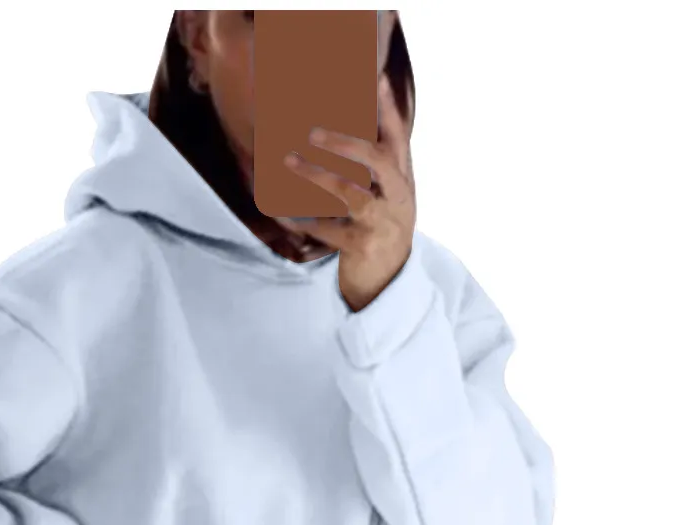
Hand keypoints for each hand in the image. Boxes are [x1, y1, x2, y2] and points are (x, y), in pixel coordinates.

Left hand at [280, 73, 415, 312]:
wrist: (388, 282)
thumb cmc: (379, 228)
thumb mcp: (385, 195)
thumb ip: (371, 168)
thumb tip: (330, 131)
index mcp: (402, 179)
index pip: (399, 137)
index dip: (389, 109)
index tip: (377, 79)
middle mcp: (398, 197)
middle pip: (378, 160)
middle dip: (346, 142)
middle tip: (313, 132)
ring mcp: (382, 222)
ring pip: (351, 193)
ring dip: (317, 175)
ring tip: (289, 161)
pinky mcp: (363, 247)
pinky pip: (328, 230)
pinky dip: (303, 223)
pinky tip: (285, 216)